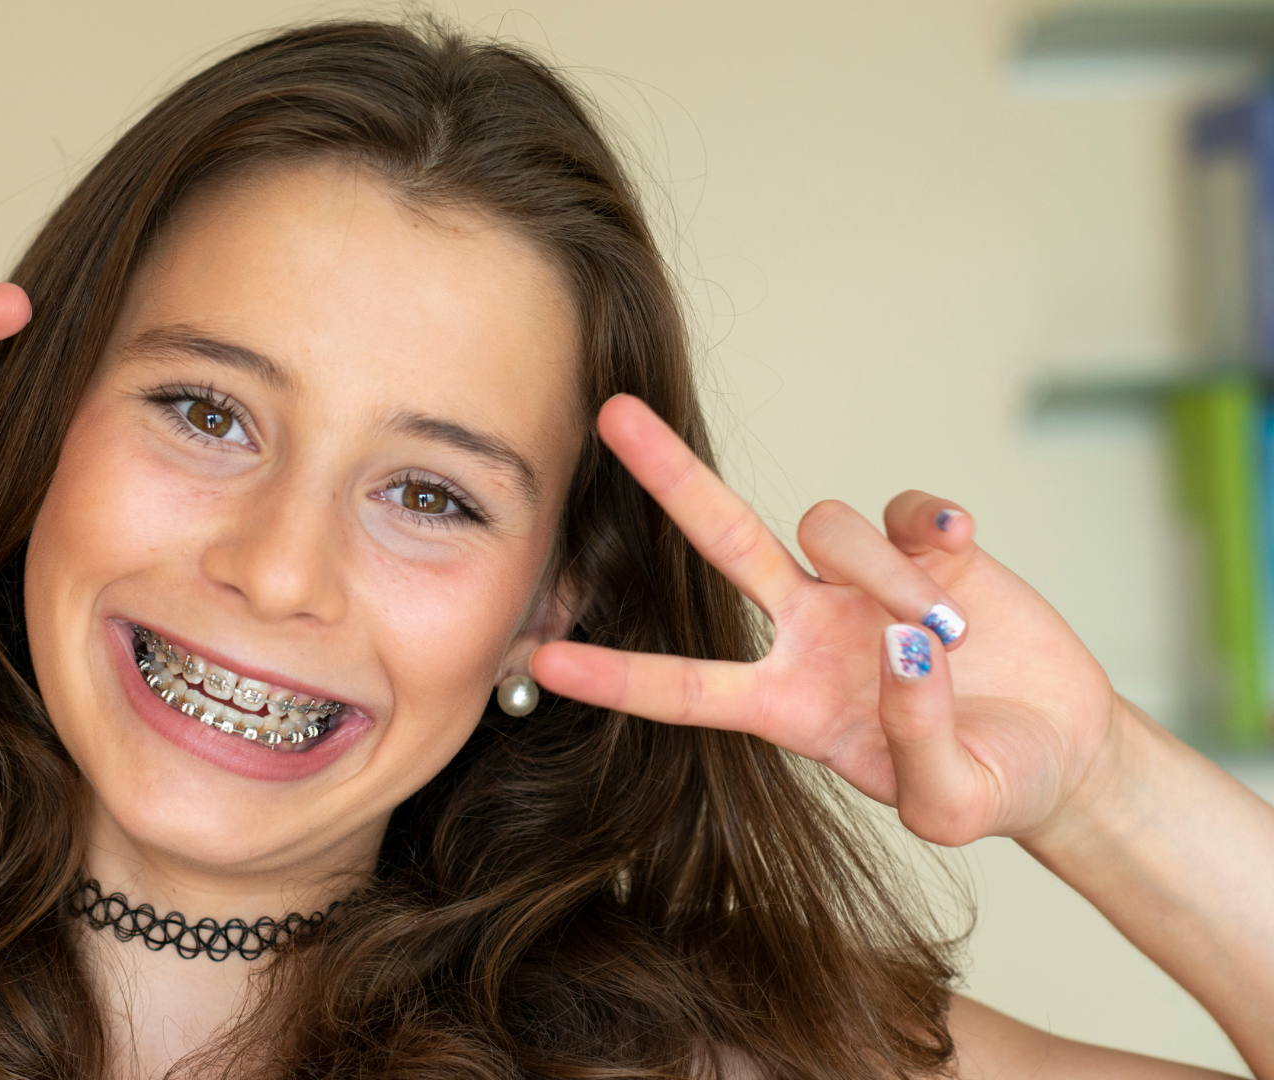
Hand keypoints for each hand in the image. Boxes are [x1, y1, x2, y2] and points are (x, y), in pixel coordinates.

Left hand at [532, 394, 1120, 845]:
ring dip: (882, 573)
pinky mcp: (923, 549)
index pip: (686, 691)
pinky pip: (903, 509)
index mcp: (788, 705)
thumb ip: (921, 745)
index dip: (618, 676)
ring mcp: (858, 583)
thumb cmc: (991, 785)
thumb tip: (898, 651)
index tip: (542, 661)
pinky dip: (928, 524)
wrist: (1062, 753)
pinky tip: (960, 553)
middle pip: (721, 541)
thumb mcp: (955, 805)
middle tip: (614, 416)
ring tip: (946, 637)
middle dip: (669, 479)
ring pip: (827, 527)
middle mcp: (804, 632)